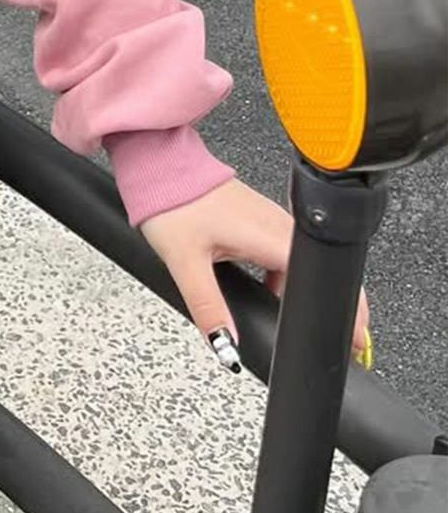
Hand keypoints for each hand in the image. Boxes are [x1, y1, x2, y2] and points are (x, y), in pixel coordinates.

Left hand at [139, 177, 371, 369]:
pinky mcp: (258, 216)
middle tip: (332, 339)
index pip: (322, 277)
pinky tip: (269, 291)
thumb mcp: (186, 264)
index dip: (344, 311)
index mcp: (269, 234)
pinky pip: (285, 251)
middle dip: (332, 306)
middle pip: (320, 271)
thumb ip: (209, 309)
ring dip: (305, 291)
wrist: (159, 166)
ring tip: (295, 319)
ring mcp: (270, 218)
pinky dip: (286, 276)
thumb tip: (228, 346)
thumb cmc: (172, 204)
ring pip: (302, 261)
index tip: (353, 340)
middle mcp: (277, 224)